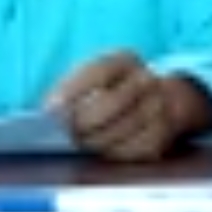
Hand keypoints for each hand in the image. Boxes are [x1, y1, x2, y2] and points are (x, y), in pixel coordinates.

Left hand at [49, 52, 211, 162]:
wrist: (154, 100)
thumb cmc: (107, 91)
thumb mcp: (91, 79)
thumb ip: (70, 91)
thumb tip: (50, 113)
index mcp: (124, 60)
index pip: (99, 71)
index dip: (73, 91)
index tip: (51, 110)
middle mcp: (146, 79)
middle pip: (113, 102)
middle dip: (83, 121)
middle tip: (65, 134)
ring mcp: (159, 106)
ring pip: (123, 128)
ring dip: (95, 140)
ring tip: (78, 144)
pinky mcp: (161, 135)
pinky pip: (134, 148)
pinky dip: (112, 152)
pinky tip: (100, 151)